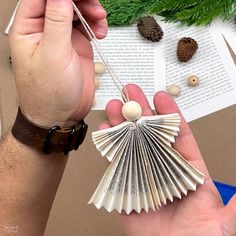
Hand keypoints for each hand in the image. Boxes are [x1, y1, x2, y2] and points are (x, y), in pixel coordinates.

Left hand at [9, 0, 106, 127]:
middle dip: (80, 0)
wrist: (62, 115)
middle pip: (61, 0)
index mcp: (29, 29)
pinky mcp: (76, 46)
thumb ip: (57, 22)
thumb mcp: (53, 55)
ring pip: (76, 10)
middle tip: (94, 7)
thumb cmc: (49, 94)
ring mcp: (62, 38)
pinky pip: (87, 26)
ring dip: (91, 10)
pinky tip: (100, 32)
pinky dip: (96, 24)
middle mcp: (45, 30)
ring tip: (100, 20)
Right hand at [100, 84, 235, 235]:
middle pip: (150, 133)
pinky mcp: (127, 188)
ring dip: (122, 124)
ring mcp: (143, 175)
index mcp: (187, 169)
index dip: (169, 114)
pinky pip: (117, 164)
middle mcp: (163, 168)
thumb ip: (234, 204)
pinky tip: (106, 132)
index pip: (178, 135)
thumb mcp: (223, 220)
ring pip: (132, 144)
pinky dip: (111, 147)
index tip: (160, 97)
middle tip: (131, 93)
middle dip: (140, 111)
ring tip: (115, 107)